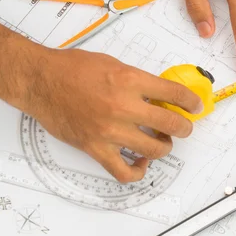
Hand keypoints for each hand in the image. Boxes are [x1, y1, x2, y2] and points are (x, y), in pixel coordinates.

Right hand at [26, 48, 202, 182]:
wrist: (39, 81)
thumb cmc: (72, 68)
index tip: (196, 107)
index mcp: (130, 80)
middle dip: (184, 127)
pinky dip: (138, 171)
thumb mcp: (114, 63)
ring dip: (164, 147)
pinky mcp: (95, 148)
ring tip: (161, 141)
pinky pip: (124, 172)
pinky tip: (142, 162)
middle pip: (171, 125)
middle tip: (183, 127)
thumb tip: (162, 95)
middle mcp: (123, 107)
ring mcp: (110, 131)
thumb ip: (139, 80)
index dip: (192, 102)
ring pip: (155, 149)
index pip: (175, 94)